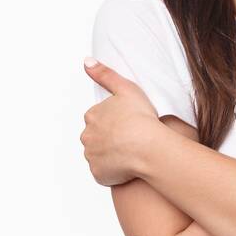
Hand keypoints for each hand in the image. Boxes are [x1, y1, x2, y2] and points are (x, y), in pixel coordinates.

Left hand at [80, 58, 162, 185]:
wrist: (148, 147)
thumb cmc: (142, 117)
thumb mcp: (126, 88)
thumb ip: (105, 74)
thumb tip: (86, 61)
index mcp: (91, 115)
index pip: (100, 119)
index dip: (117, 122)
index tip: (131, 124)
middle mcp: (87, 136)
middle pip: (99, 138)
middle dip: (112, 139)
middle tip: (132, 140)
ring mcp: (91, 156)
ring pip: (102, 155)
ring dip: (113, 155)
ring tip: (133, 154)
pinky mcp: (98, 174)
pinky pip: (105, 173)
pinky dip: (114, 171)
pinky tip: (129, 167)